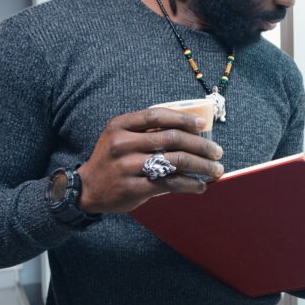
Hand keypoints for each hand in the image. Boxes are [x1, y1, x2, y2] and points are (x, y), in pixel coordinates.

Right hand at [77, 107, 223, 213]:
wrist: (87, 188)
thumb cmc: (112, 159)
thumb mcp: (120, 137)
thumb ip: (146, 131)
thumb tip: (189, 131)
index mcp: (121, 125)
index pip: (157, 116)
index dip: (183, 119)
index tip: (203, 125)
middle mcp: (123, 144)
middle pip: (172, 138)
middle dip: (201, 145)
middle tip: (217, 152)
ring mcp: (128, 166)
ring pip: (175, 161)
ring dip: (201, 166)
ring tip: (215, 170)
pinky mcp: (134, 187)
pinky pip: (170, 183)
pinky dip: (190, 184)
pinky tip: (200, 186)